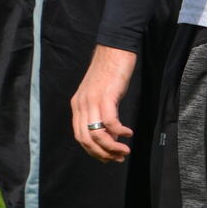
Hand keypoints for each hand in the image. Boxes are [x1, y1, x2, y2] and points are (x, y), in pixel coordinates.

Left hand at [72, 45, 138, 162]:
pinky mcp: (106, 95)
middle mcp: (81, 104)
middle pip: (86, 139)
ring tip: (125, 150)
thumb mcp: (99, 95)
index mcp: (77, 105)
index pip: (79, 137)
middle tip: (118, 158)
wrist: (113, 49)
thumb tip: (109, 135)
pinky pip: (110, 122)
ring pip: (97, 134)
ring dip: (112, 147)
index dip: (93, 151)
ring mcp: (92, 100)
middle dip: (103, 154)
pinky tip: (129, 133)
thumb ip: (99, 113)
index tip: (108, 158)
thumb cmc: (109, 73)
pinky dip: (120, 132)